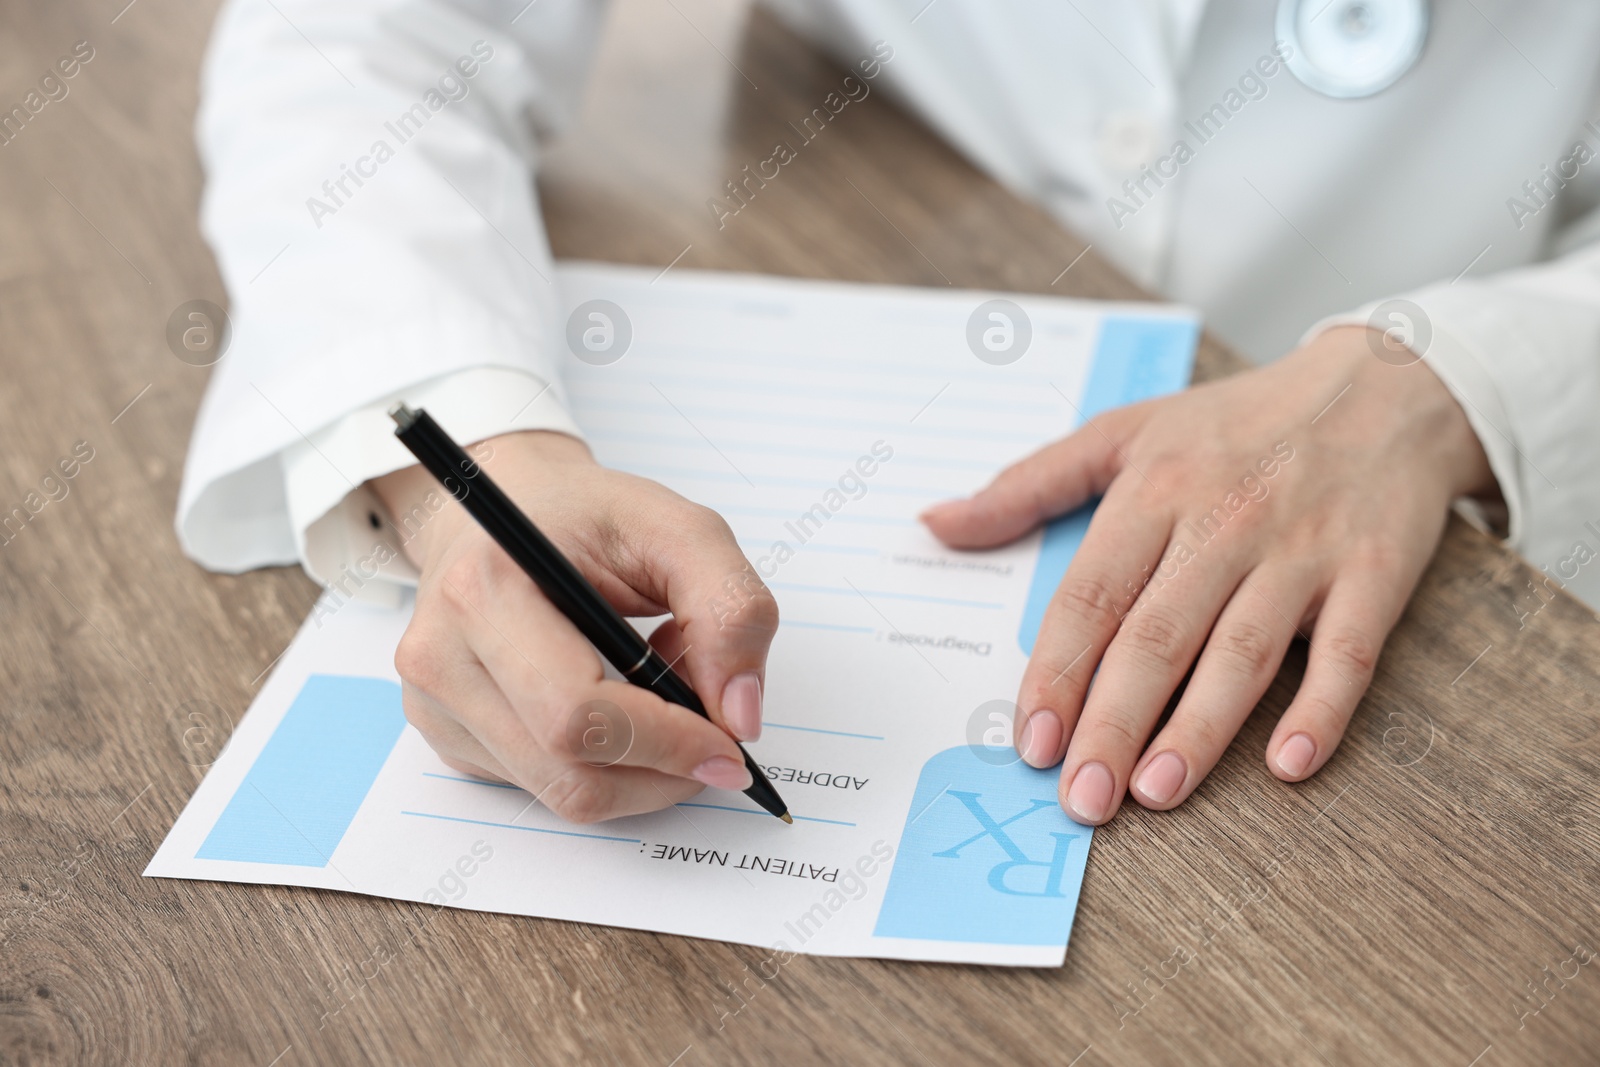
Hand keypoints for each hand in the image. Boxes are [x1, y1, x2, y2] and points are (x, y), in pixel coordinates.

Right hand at [372, 430, 776, 822]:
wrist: (510, 511)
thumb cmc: (588, 516)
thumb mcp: (680, 529)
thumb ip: (730, 608)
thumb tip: (740, 716)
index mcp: (484, 590)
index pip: (577, 715)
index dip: (667, 744)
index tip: (731, 746)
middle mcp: (441, 657)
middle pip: (570, 773)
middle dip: (664, 769)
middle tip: (715, 735)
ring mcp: (435, 707)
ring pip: (563, 794)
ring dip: (641, 769)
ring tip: (664, 695)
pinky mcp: (449, 740)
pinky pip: (546, 788)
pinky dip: (606, 766)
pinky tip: (619, 704)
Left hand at [921, 326, 1496, 823]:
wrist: (1386, 383)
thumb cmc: (1238, 420)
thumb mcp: (1126, 431)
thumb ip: (1028, 485)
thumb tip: (936, 525)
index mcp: (1156, 490)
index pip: (1092, 595)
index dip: (1056, 671)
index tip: (1029, 740)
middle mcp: (1224, 523)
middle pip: (1157, 637)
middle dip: (1112, 724)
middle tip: (1081, 799)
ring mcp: (1302, 552)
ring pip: (1241, 653)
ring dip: (1198, 730)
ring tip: (1155, 794)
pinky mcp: (1373, 575)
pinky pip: (1347, 653)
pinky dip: (1322, 710)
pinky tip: (1290, 765)